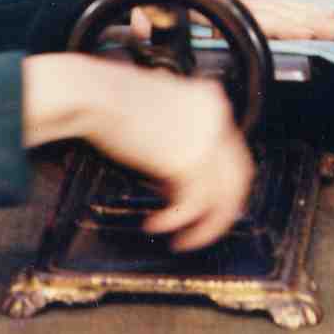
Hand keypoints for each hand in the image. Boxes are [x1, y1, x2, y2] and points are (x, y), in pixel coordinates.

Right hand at [23, 55, 253, 252]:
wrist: (94, 93)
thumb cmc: (112, 98)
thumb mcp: (158, 115)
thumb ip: (177, 143)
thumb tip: (176, 183)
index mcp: (210, 100)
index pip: (234, 152)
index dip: (222, 183)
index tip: (209, 202)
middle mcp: (216, 119)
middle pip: (238, 178)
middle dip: (222, 211)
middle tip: (203, 229)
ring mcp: (206, 139)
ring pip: (222, 199)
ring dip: (203, 227)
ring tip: (183, 240)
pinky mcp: (189, 160)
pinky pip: (192, 205)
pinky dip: (174, 221)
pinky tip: (156, 225)